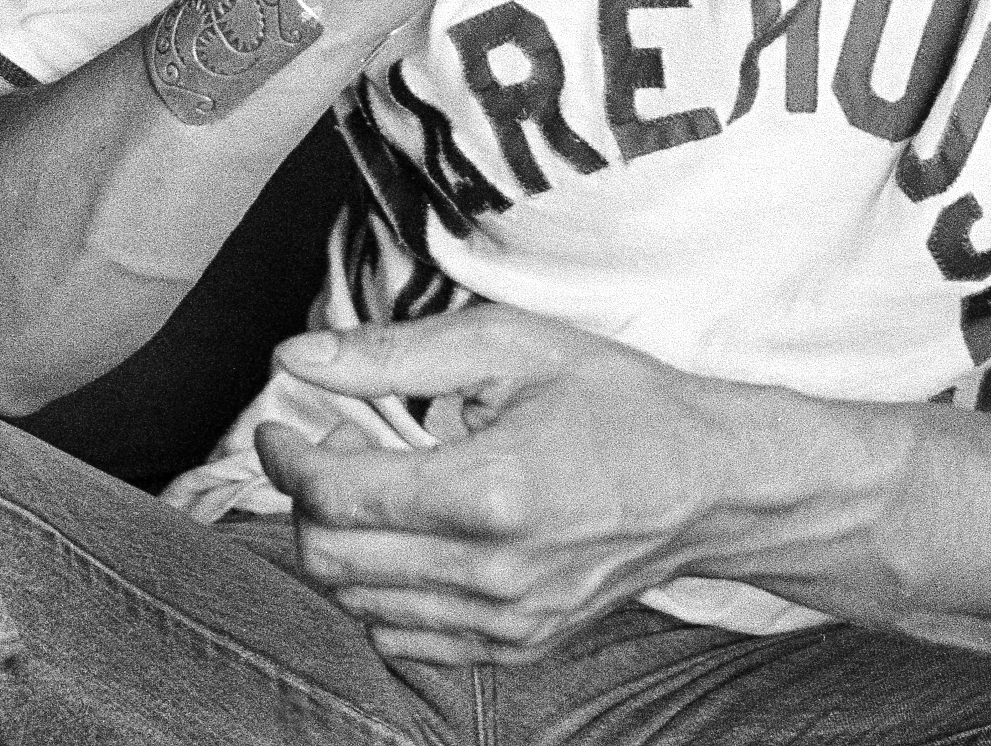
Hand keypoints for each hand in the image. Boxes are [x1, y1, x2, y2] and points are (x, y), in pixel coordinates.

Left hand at [255, 307, 740, 665]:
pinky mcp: (517, 645)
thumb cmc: (616, 401)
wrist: (710, 483)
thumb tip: (296, 357)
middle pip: (333, 560)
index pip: (338, 495)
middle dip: (304, 499)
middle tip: (326, 445)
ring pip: (359, 604)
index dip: (287, 457)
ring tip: (368, 485)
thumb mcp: (510, 346)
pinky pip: (405, 638)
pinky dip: (380, 592)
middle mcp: (493, 572)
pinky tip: (405, 538)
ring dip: (340, 544)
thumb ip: (393, 353)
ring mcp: (506, 620)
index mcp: (490, 491)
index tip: (280, 424)